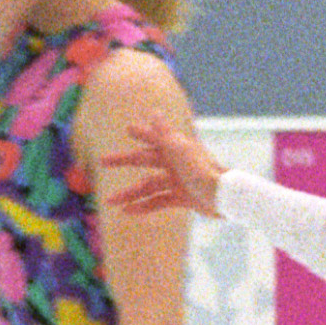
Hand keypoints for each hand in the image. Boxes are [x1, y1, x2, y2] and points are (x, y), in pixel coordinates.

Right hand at [103, 118, 224, 218]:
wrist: (223, 197)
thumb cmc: (203, 171)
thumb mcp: (181, 151)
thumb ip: (165, 134)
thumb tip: (154, 112)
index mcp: (176, 148)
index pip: (153, 137)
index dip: (141, 133)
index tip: (128, 130)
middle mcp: (176, 162)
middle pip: (145, 160)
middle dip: (124, 161)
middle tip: (102, 161)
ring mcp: (178, 180)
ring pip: (148, 185)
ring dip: (130, 193)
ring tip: (110, 201)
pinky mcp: (182, 198)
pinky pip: (158, 201)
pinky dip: (144, 206)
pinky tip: (127, 212)